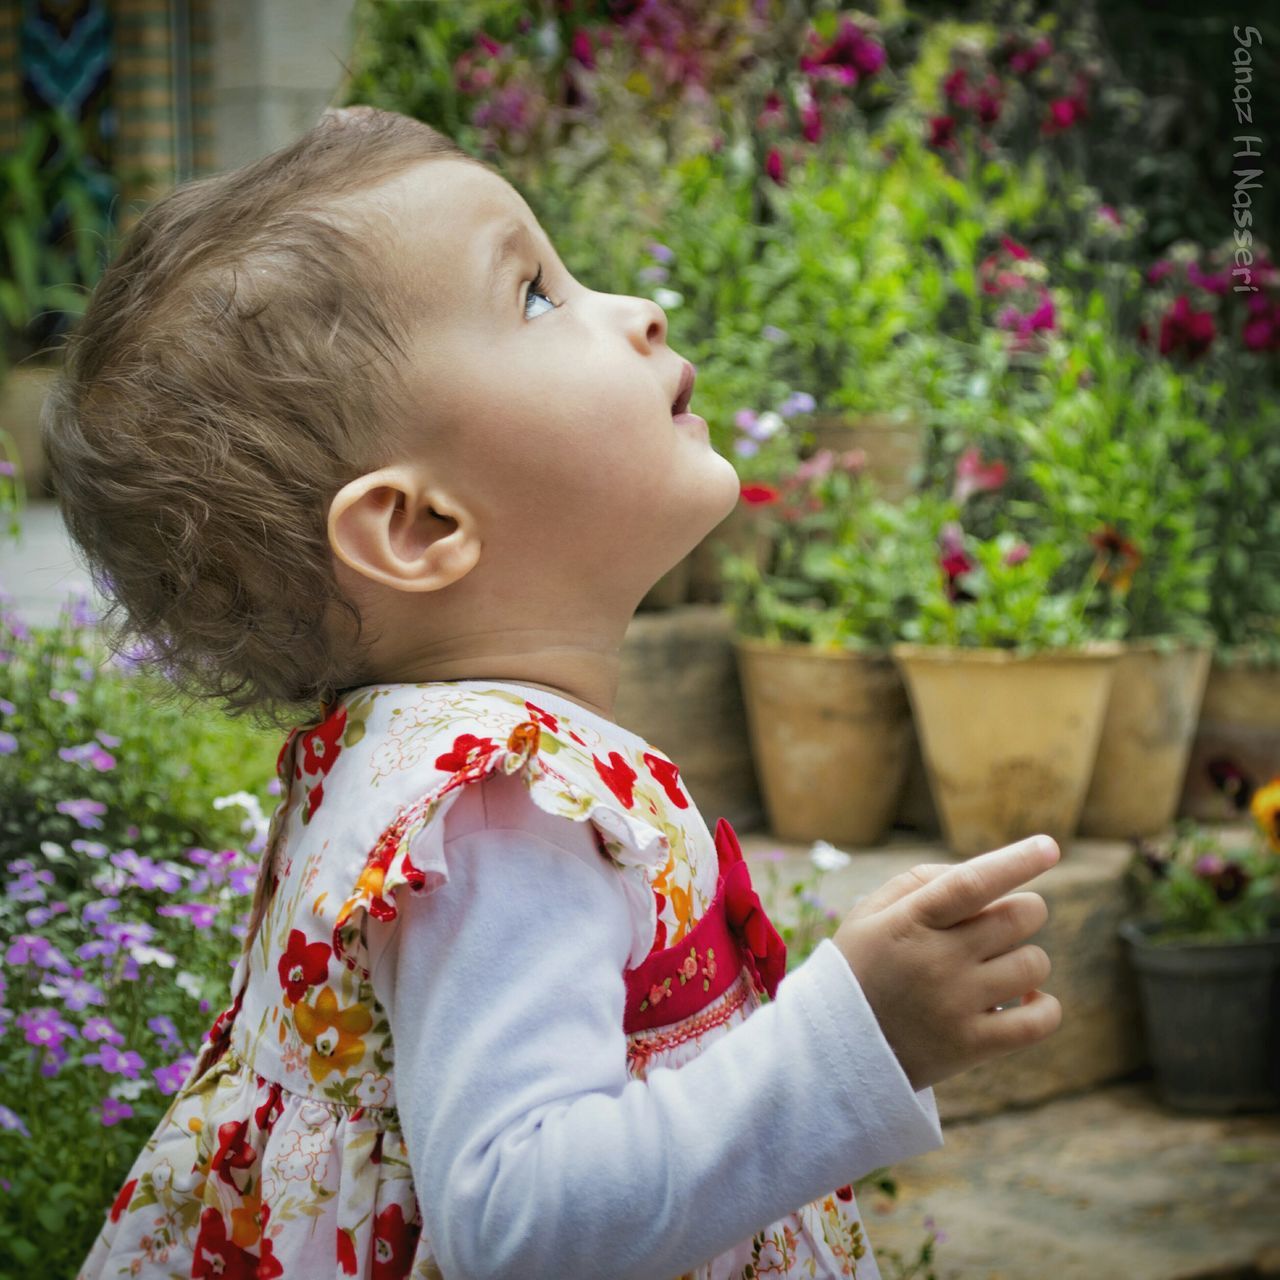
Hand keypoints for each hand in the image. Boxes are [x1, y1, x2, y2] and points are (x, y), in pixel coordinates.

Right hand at [831, 835, 1062, 1091]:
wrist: (833, 1047)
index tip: (1049, 847)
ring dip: (1027, 957)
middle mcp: (936, 960)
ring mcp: (956, 1005)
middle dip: (1024, 910)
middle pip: (1018, 918)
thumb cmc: (860, 967)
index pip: (971, 882)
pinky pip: (1040, 1021)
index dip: (1016, 861)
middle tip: (1001, 922)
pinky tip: (1025, 998)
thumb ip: (921, 882)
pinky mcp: (972, 1046)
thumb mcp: (869, 913)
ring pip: (1034, 964)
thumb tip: (984, 872)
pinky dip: (1045, 1005)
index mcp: (910, 921)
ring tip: (999, 964)